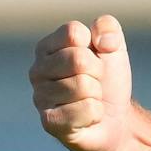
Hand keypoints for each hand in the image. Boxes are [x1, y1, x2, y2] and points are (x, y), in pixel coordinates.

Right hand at [29, 14, 137, 150]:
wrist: (113, 119)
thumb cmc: (107, 81)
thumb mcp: (113, 47)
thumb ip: (108, 28)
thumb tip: (102, 41)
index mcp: (47, 47)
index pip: (73, 33)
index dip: (94, 46)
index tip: (94, 59)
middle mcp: (37, 71)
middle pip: (78, 60)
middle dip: (98, 72)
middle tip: (95, 83)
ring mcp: (40, 97)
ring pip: (84, 86)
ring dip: (97, 95)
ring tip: (90, 100)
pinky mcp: (50, 122)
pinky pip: (87, 110)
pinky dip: (96, 113)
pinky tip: (87, 118)